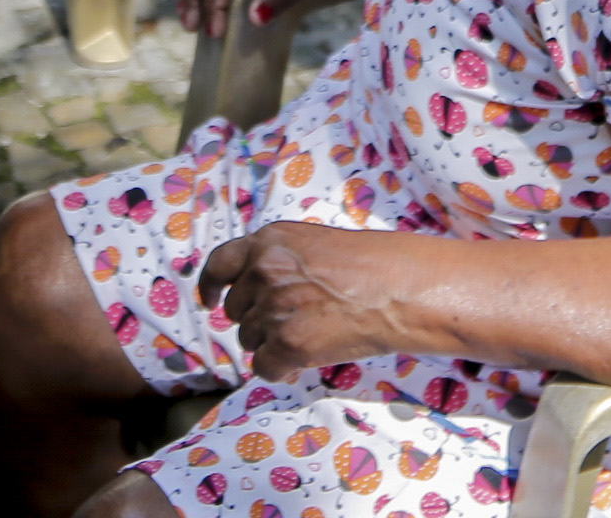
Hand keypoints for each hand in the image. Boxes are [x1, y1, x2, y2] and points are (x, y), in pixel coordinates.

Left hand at [202, 223, 402, 377]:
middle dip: (258, 320)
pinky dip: (282, 369)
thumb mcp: (313, 245)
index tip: (210, 302)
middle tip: (294, 321)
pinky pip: (265, 368)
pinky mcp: (287, 344)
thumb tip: (257, 292)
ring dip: (272, 344)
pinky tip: (307, 359)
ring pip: (250, 341)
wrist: (400, 289)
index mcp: (268, 242)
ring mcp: (273, 308)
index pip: (219, 264)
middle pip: (237, 310)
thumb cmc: (370, 266)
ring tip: (311, 334)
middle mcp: (263, 272)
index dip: (211, 286)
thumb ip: (279, 261)